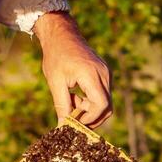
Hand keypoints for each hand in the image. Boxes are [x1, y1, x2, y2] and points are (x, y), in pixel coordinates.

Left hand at [33, 11, 112, 128]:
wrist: (62, 35)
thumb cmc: (56, 56)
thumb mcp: (55, 82)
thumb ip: (62, 105)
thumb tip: (63, 126)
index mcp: (91, 75)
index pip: (101, 105)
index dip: (90, 119)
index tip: (74, 122)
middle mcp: (104, 74)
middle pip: (107, 107)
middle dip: (91, 117)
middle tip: (72, 118)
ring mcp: (106, 73)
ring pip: (105, 102)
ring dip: (88, 108)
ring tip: (70, 100)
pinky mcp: (105, 73)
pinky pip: (102, 93)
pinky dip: (90, 100)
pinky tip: (75, 94)